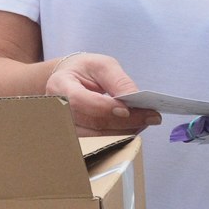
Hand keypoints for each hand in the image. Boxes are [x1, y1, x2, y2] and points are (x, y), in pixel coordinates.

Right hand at [45, 52, 161, 136]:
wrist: (69, 80)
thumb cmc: (85, 71)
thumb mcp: (102, 66)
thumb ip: (119, 81)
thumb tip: (136, 101)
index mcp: (60, 85)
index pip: (80, 100)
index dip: (104, 107)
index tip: (129, 109)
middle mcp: (57, 109)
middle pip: (92, 122)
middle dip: (124, 122)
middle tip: (151, 117)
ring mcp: (64, 126)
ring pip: (97, 137)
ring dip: (124, 131)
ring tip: (144, 121)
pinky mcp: (75, 137)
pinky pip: (98, 142)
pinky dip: (118, 135)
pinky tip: (131, 127)